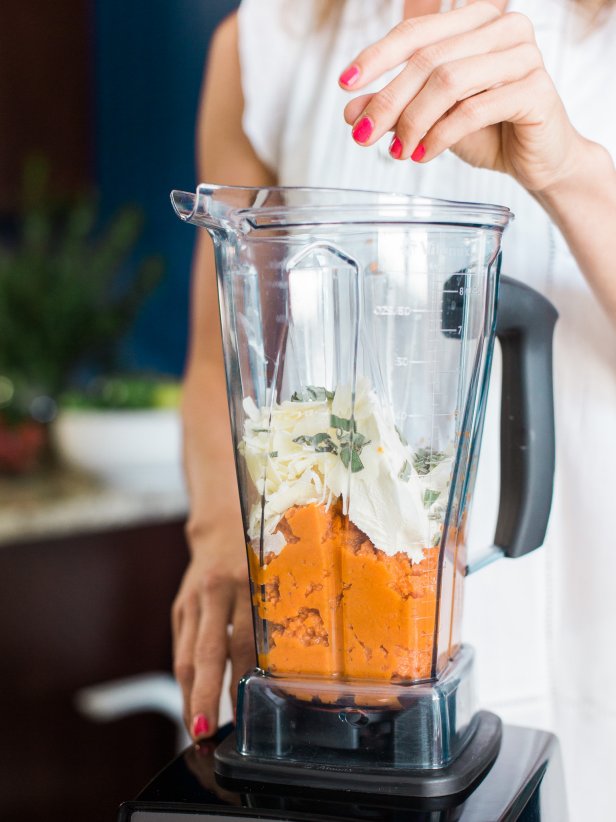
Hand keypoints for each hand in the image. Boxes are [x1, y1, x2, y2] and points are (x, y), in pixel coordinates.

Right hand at [171, 521, 253, 739]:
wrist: (221, 525)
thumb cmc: (258, 556)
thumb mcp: (272, 578)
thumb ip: (273, 616)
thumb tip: (279, 669)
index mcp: (245, 584)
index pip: (242, 642)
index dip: (241, 682)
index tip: (246, 714)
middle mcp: (214, 593)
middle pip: (207, 654)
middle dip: (204, 697)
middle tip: (205, 733)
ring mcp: (192, 601)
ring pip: (187, 657)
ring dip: (190, 697)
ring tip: (197, 729)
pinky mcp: (179, 608)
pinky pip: (181, 649)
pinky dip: (187, 679)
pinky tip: (192, 702)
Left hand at [339, 1, 585, 193]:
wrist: (536, 161)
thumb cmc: (487, 130)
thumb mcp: (431, 117)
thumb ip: (396, 107)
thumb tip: (351, 110)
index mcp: (476, 20)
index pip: (416, 31)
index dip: (377, 56)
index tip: (346, 83)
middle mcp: (503, 27)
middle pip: (428, 59)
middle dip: (388, 100)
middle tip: (362, 134)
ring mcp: (523, 55)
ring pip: (448, 81)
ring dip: (413, 121)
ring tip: (397, 150)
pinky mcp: (535, 90)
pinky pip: (473, 110)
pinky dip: (439, 136)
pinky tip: (422, 155)